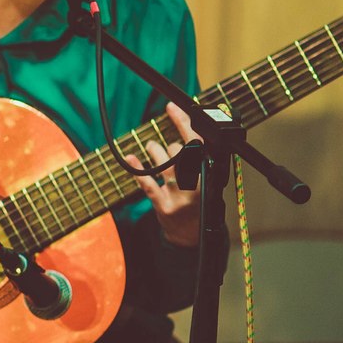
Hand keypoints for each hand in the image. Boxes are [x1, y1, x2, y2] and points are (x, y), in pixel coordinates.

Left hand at [134, 102, 204, 247]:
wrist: (194, 237)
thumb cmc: (202, 202)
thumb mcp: (210, 180)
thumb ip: (201, 158)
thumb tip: (185, 129)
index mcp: (212, 176)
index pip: (198, 142)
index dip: (184, 122)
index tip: (173, 106)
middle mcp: (197, 186)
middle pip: (180, 151)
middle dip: (173, 147)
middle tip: (171, 149)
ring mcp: (179, 197)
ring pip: (164, 164)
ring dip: (156, 152)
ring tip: (154, 148)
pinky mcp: (163, 207)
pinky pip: (147, 184)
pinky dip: (138, 170)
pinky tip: (130, 158)